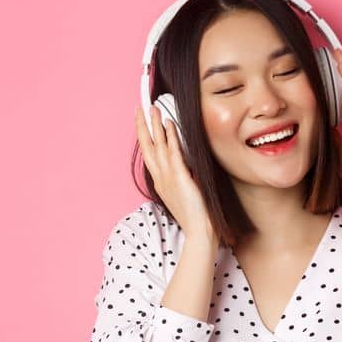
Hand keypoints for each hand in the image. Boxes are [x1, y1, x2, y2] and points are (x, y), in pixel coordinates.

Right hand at [136, 104, 213, 239]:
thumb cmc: (195, 217)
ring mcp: (168, 177)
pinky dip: (170, 136)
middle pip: (147, 146)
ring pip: (158, 145)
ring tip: (152, 108)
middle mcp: (160, 177)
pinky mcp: (180, 177)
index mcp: (160, 182)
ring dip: (155, 125)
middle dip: (143, 126)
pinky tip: (169, 123)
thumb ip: (182, 179)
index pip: (150, 154)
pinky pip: (174, 152)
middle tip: (140, 108)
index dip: (145, 136)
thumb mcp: (184, 194)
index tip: (143, 122)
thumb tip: (186, 168)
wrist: (200, 233)